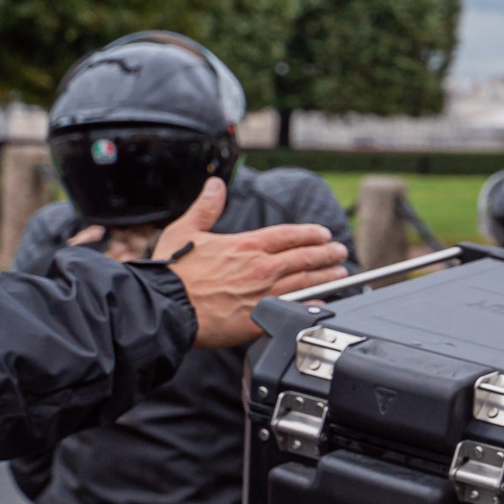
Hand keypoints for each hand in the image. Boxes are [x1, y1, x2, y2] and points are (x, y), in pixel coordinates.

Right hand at [150, 180, 348, 349]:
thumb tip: (215, 185)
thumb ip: (206, 207)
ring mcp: (263, 293)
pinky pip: (294, 309)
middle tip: (340, 251)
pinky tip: (323, 302)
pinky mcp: (259, 318)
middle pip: (304, 257)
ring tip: (340, 273)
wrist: (164, 308)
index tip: (324, 234)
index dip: (310, 234)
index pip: (288, 235)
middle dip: (327, 253)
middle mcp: (260, 267)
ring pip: (306, 282)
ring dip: (327, 277)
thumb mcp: (185, 230)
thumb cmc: (171, 273)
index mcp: (246, 245)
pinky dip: (312, 304)